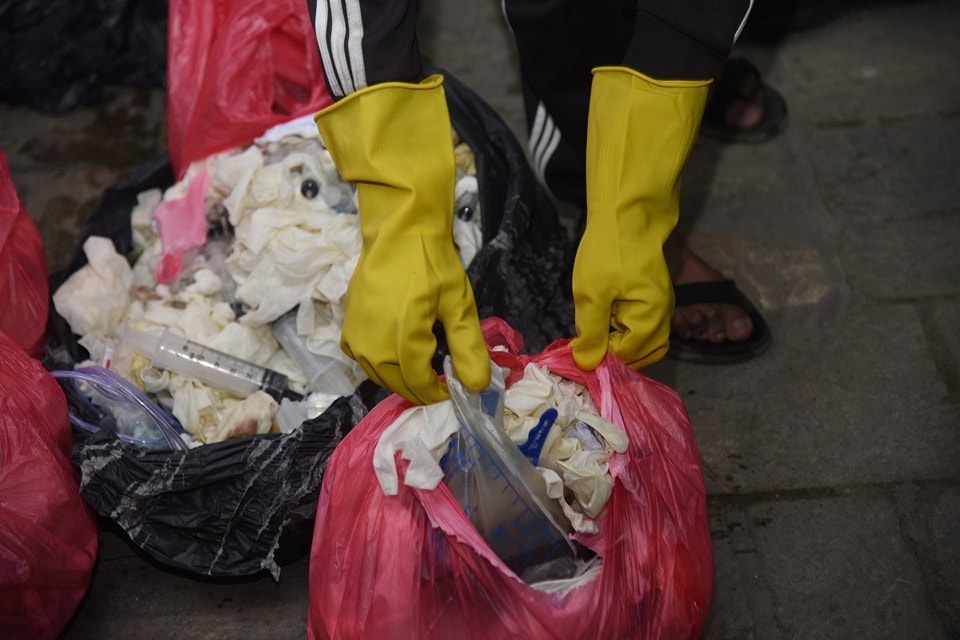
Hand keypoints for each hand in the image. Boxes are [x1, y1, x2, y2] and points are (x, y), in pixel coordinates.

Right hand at [341, 229, 490, 404]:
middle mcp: (372, 347)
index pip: (420, 387)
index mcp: (401, 342)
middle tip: (444, 377)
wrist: (397, 232)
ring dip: (403, 378)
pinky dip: (383, 366)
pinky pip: (365, 362)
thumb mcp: (459, 305)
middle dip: (422, 388)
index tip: (456, 387)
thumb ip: (468, 348)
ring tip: (426, 365)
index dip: (439, 393)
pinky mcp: (346, 331)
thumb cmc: (431, 265)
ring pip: (380, 377)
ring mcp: (355, 341)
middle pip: (399, 386)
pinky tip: (400, 352)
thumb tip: (477, 387)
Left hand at [571, 223, 672, 370]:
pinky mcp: (655, 297)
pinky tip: (607, 308)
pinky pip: (643, 324)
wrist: (626, 214)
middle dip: (614, 350)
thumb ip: (591, 333)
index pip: (625, 358)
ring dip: (620, 339)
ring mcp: (662, 307)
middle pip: (640, 355)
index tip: (579, 342)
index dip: (600, 354)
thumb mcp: (591, 295)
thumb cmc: (608, 252)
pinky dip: (625, 325)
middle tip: (590, 332)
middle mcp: (664, 318)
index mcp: (651, 320)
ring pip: (643, 341)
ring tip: (599, 319)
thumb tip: (587, 364)